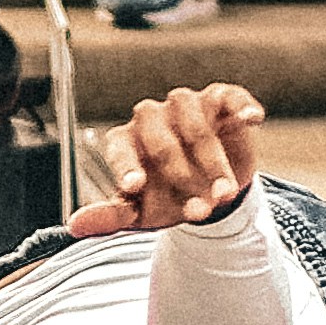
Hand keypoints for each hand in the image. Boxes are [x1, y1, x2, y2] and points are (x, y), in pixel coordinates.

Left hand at [78, 79, 266, 234]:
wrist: (211, 190)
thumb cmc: (169, 196)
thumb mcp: (141, 212)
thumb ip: (111, 216)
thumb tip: (74, 226)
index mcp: (127, 141)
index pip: (120, 147)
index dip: (126, 166)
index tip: (134, 186)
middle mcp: (152, 117)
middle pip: (162, 142)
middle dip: (183, 180)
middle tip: (200, 209)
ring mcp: (187, 105)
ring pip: (196, 127)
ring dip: (212, 163)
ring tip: (224, 194)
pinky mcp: (222, 100)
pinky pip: (231, 97)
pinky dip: (242, 107)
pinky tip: (252, 120)